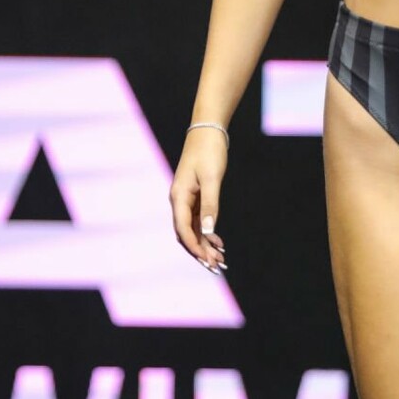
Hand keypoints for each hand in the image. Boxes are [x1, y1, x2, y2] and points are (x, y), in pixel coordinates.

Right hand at [170, 131, 228, 271]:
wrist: (207, 131)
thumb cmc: (209, 152)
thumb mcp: (211, 179)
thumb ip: (210, 205)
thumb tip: (208, 231)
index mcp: (178, 197)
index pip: (182, 230)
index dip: (194, 247)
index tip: (207, 261)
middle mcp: (179, 201)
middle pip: (186, 234)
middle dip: (200, 252)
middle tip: (217, 267)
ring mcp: (186, 200)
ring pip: (192, 230)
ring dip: (205, 245)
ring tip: (220, 260)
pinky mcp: (194, 197)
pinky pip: (197, 222)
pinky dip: (207, 234)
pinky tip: (219, 243)